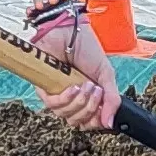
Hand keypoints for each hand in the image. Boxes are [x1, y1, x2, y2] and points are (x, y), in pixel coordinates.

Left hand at [25, 0, 121, 129]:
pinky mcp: (44, 89)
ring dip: (81, 101)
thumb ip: (112, 100)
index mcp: (87, 97)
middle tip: (97, 90)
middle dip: (92, 108)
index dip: (96, 122)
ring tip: (87, 84)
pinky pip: (53, 105)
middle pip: (79, 122)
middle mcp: (72, 99)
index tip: (104, 112)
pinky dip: (66, 98)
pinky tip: (73, 86)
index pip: (89, 122)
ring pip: (67, 116)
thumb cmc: (86, 49)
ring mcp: (58, 95)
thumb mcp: (106, 75)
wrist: (70, 32)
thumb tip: (110, 124)